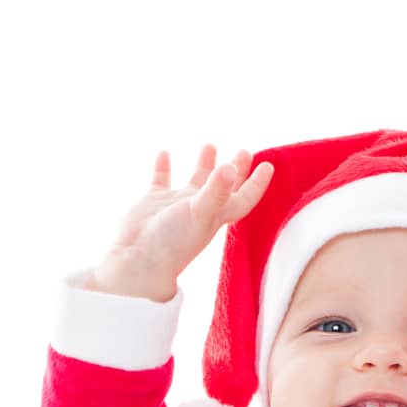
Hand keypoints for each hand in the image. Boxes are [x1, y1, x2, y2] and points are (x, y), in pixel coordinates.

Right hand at [87, 145, 273, 302]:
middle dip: (236, 170)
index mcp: (216, 216)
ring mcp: (176, 206)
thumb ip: (216, 191)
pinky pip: (161, 180)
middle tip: (244, 151)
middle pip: (224, 187)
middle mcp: (200, 210)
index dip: (257, 184)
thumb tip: (230, 166)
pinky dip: (163, 167)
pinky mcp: (154, 203)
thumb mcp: (199, 214)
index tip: (268, 165)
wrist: (138, 260)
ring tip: (210, 145)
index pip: (244, 198)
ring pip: (195, 182)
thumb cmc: (172, 243)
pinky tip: (165, 153)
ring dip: (204, 165)